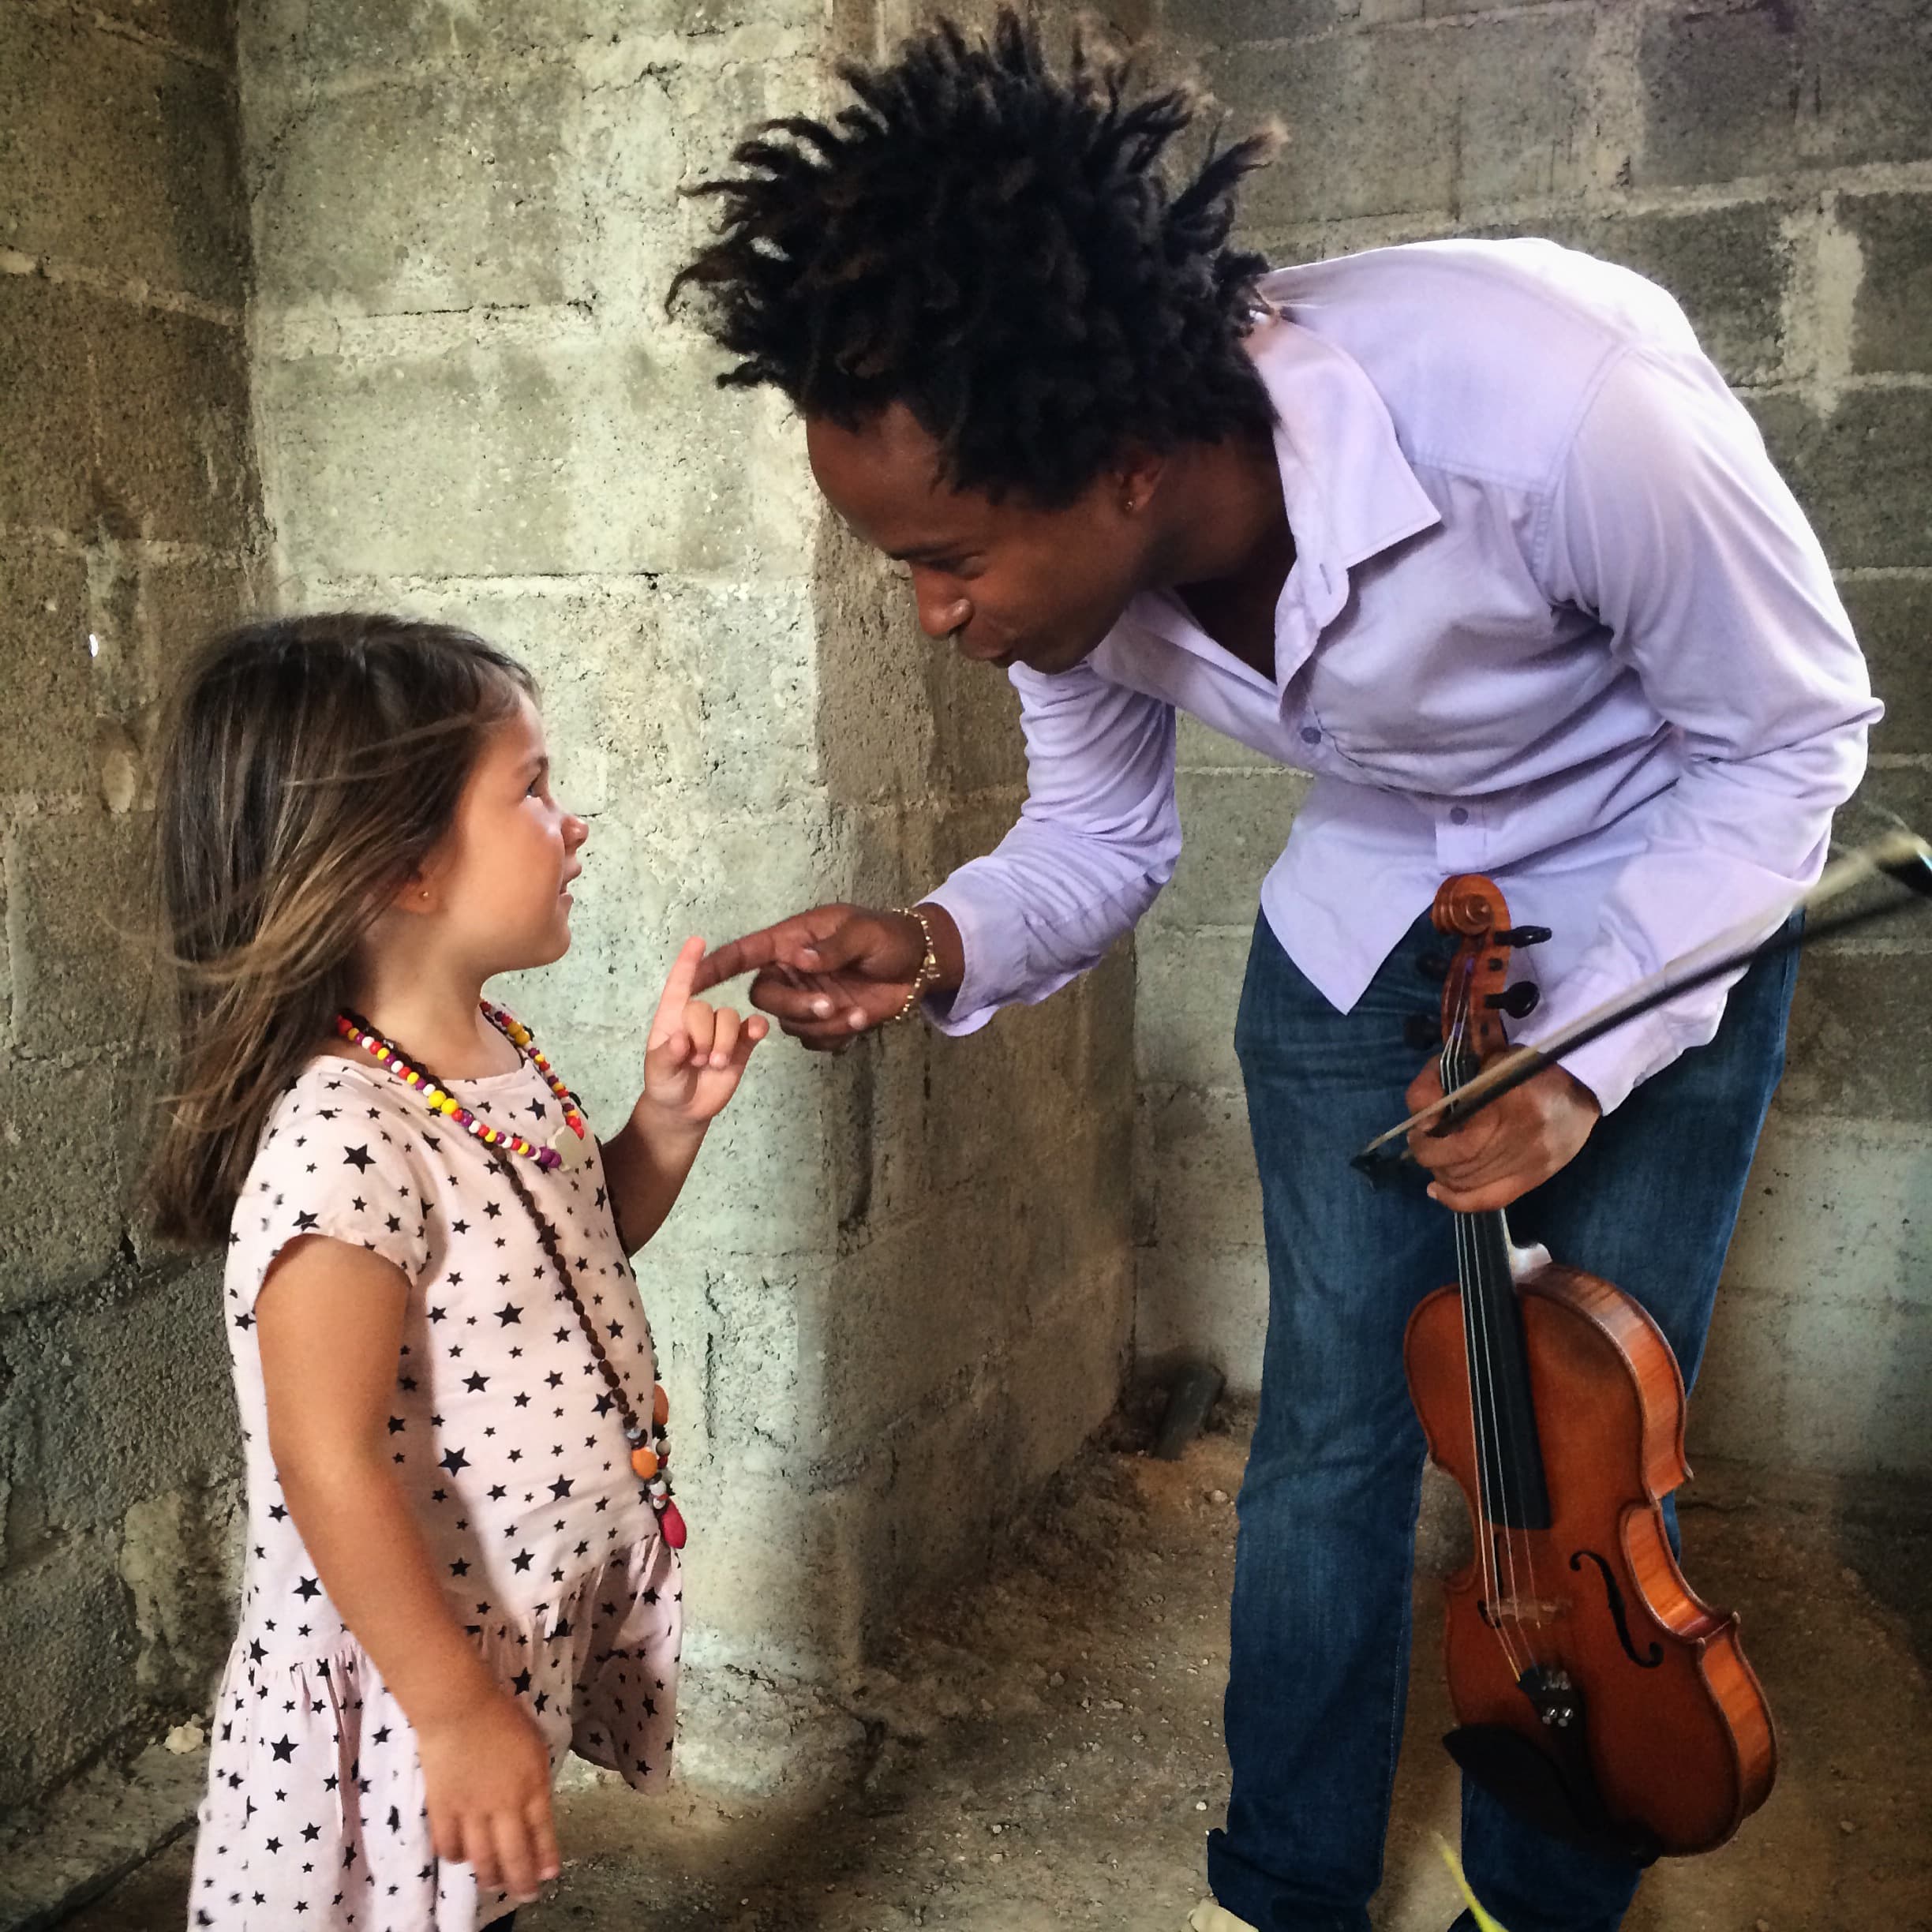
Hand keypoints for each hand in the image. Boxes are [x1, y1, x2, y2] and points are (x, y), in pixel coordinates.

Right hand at [417, 1687, 558, 1904]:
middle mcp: (505, 1806)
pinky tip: (461, 1856)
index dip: (546, 1858)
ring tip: (493, 1883)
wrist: (460, 1707)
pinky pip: (449, 1846)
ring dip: (489, 1876)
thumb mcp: (534, 1746)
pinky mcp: (443, 1810)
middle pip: (514, 1856)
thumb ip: (536, 1779)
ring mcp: (472, 1811)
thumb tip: (536, 1804)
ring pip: (482, 1859)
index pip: (542, 1833)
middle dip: (522, 1881)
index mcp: (533, 1786)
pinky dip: (456, 1856)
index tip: (549, 1876)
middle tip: (525, 1895)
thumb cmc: (502, 1717)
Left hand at [639, 936, 767, 1122]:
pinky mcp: (742, 1045)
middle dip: (703, 1034)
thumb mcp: (657, 1073)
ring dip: (723, 1041)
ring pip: (730, 1017)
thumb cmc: (665, 1084)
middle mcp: (698, 1019)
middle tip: (697, 1061)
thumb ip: (665, 1057)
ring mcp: (722, 1031)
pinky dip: (757, 1027)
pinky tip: (756, 1033)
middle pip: (706, 1008)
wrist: (685, 1109)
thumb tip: (679, 1040)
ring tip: (714, 1065)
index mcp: (672, 1018)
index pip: (679, 985)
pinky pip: (754, 1027)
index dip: (687, 963)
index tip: (697, 941)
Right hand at [693, 904, 947, 1050]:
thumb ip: (831, 947)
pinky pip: (813, 1041)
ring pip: (789, 1025)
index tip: (690, 980)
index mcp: (792, 941)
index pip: (744, 953)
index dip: (715, 966)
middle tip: (830, 1004)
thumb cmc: (888, 938)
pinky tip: (860, 1022)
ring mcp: (807, 998)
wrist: (919, 966)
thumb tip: (799, 959)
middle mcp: (792, 971)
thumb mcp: (863, 934)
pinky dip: (835, 1038)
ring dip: (822, 1024)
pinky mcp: (825, 1022)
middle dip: (795, 1006)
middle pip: (764, 998)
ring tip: (857, 1013)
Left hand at [1405, 1060, 1600, 1211]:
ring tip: (1433, 1157)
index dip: (1425, 1134)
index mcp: (1508, 1102)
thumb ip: (1447, 1081)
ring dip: (1439, 1171)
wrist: (1582, 1083)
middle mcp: (1519, 1138)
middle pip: (1457, 1162)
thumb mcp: (1486, 1060)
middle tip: (1420, 1140)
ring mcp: (1530, 1164)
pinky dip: (1456, 1200)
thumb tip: (1420, 1111)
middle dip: (1427, 1153)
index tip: (1418, 1124)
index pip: (1453, 1134)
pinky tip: (1437, 1190)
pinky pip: (1489, 1200)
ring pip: (1467, 1182)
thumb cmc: (1529, 1066)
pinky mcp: (1535, 1178)